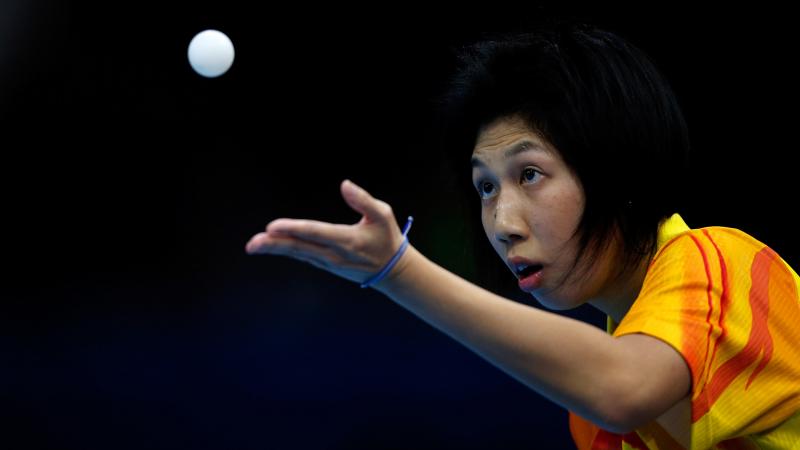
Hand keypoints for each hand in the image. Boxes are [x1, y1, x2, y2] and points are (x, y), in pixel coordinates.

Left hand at [245, 179, 407, 285]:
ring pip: (297, 253)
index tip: (272, 226)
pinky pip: (302, 256)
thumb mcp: (383, 214)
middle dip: (274, 244)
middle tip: (252, 243)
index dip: (292, 228)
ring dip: (274, 249)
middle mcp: (334, 254)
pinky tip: (270, 246)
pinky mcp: (325, 265)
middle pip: (299, 247)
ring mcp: (328, 262)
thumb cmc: (386, 237)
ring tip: (253, 245)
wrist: (391, 270)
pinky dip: (285, 251)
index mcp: (347, 240)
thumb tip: (344, 184)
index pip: (315, 233)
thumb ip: (363, 200)